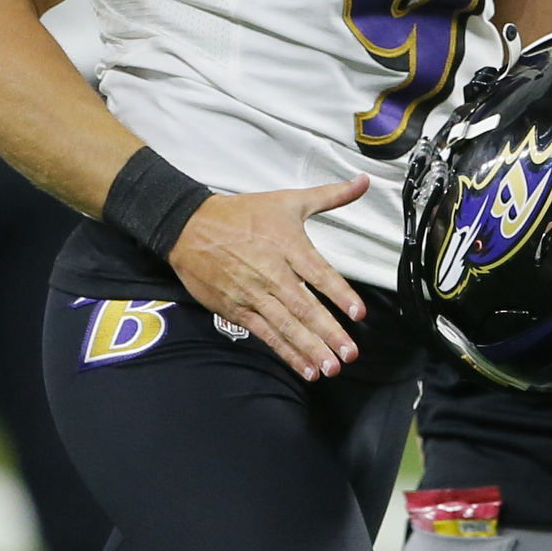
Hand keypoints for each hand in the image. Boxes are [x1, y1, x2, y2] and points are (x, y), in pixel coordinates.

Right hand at [166, 177, 368, 380]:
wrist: (189, 227)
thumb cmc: (241, 215)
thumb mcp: (288, 200)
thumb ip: (330, 195)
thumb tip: (362, 182)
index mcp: (287, 245)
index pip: (318, 273)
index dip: (339, 294)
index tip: (358, 313)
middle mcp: (271, 272)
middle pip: (304, 306)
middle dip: (328, 332)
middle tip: (350, 353)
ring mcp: (253, 294)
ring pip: (285, 325)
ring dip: (309, 348)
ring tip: (331, 367)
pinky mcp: (237, 309)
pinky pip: (266, 334)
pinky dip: (286, 352)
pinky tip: (305, 368)